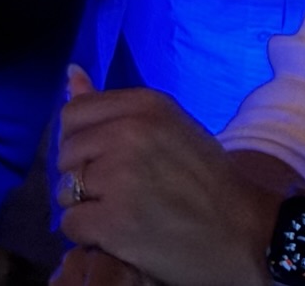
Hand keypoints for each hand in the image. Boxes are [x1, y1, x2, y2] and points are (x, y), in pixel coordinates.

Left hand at [57, 67, 277, 285]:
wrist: (241, 229)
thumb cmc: (204, 176)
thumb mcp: (167, 126)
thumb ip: (115, 106)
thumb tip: (71, 72)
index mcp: (146, 105)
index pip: (73, 112)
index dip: (80, 139)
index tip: (103, 156)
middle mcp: (130, 133)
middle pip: (65, 152)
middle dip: (80, 175)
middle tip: (116, 190)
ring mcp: (120, 178)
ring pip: (63, 191)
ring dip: (84, 206)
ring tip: (120, 209)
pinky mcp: (113, 222)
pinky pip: (70, 224)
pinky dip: (88, 233)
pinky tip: (118, 231)